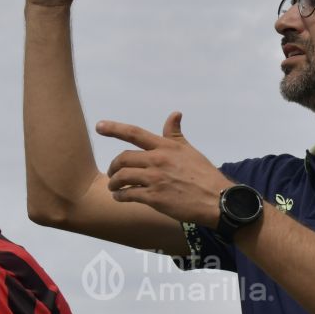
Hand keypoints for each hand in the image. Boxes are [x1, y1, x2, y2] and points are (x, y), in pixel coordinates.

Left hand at [95, 112, 230, 227]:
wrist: (215, 199)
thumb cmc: (203, 174)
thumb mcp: (189, 150)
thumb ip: (175, 134)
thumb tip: (174, 114)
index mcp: (166, 147)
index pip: (135, 133)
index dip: (114, 128)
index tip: (99, 126)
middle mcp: (158, 160)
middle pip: (123, 158)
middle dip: (113, 166)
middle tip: (112, 173)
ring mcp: (155, 179)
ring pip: (122, 177)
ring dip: (113, 183)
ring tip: (113, 187)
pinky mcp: (154, 198)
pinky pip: (128, 195)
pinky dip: (120, 196)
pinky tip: (120, 198)